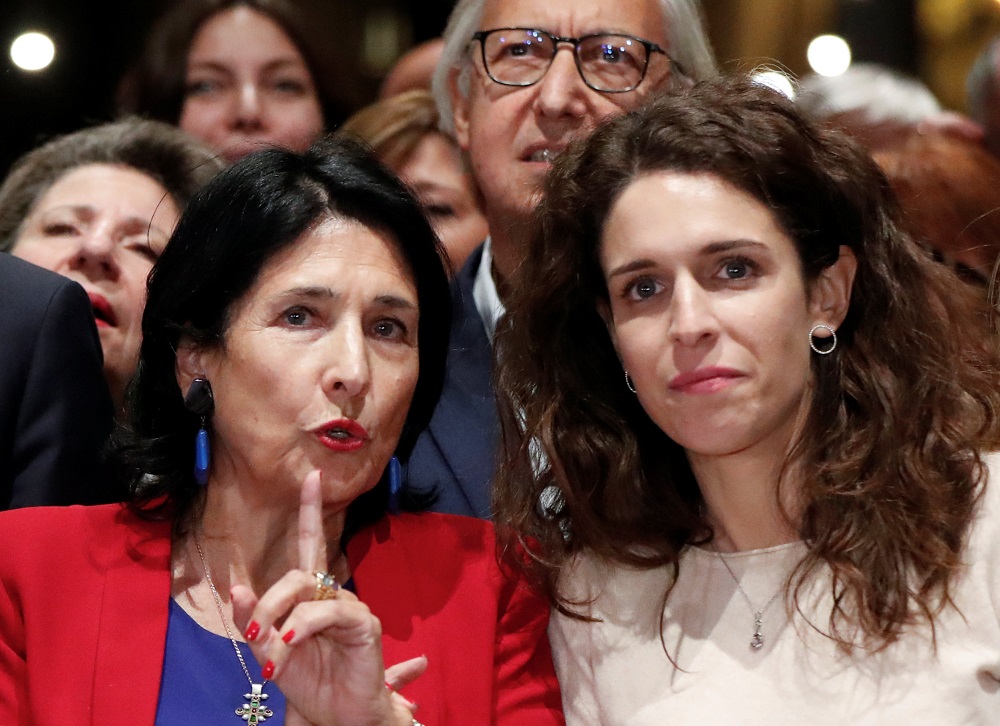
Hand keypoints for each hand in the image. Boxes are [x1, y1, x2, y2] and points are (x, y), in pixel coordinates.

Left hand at [231, 470, 414, 725]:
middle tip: (252, 635)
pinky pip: (328, 613)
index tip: (311, 476)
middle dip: (268, 600)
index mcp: (312, 597)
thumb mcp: (272, 654)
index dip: (311, 510)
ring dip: (280, 619)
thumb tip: (237, 588)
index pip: (311, 545)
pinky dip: (304, 626)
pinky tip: (291, 644)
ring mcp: (350, 608)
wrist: (339, 718)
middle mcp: (333, 595)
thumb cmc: (311, 684)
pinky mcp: (363, 625)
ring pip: (308, 592)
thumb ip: (257, 623)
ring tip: (271, 652)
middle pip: (297, 574)